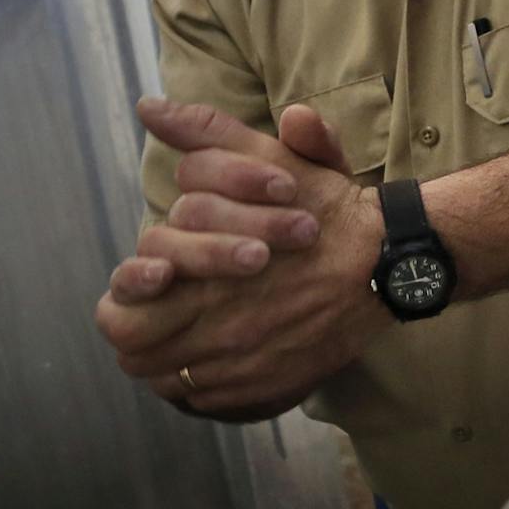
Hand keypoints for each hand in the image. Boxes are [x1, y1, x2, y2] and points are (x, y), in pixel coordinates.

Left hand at [95, 99, 388, 418]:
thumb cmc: (328, 211)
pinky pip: (209, 401)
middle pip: (136, 355)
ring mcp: (241, 367)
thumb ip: (207, 134)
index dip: (124, 300)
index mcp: (203, 280)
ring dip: (168, 358)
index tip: (149, 282)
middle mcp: (215, 332)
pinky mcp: (268, 389)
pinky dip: (204, 383)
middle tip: (156, 311)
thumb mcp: (269, 162)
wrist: (388, 262)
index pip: (121, 314)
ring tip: (184, 334)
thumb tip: (150, 107)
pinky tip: (220, 353)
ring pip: (169, 381)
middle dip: (139, 332)